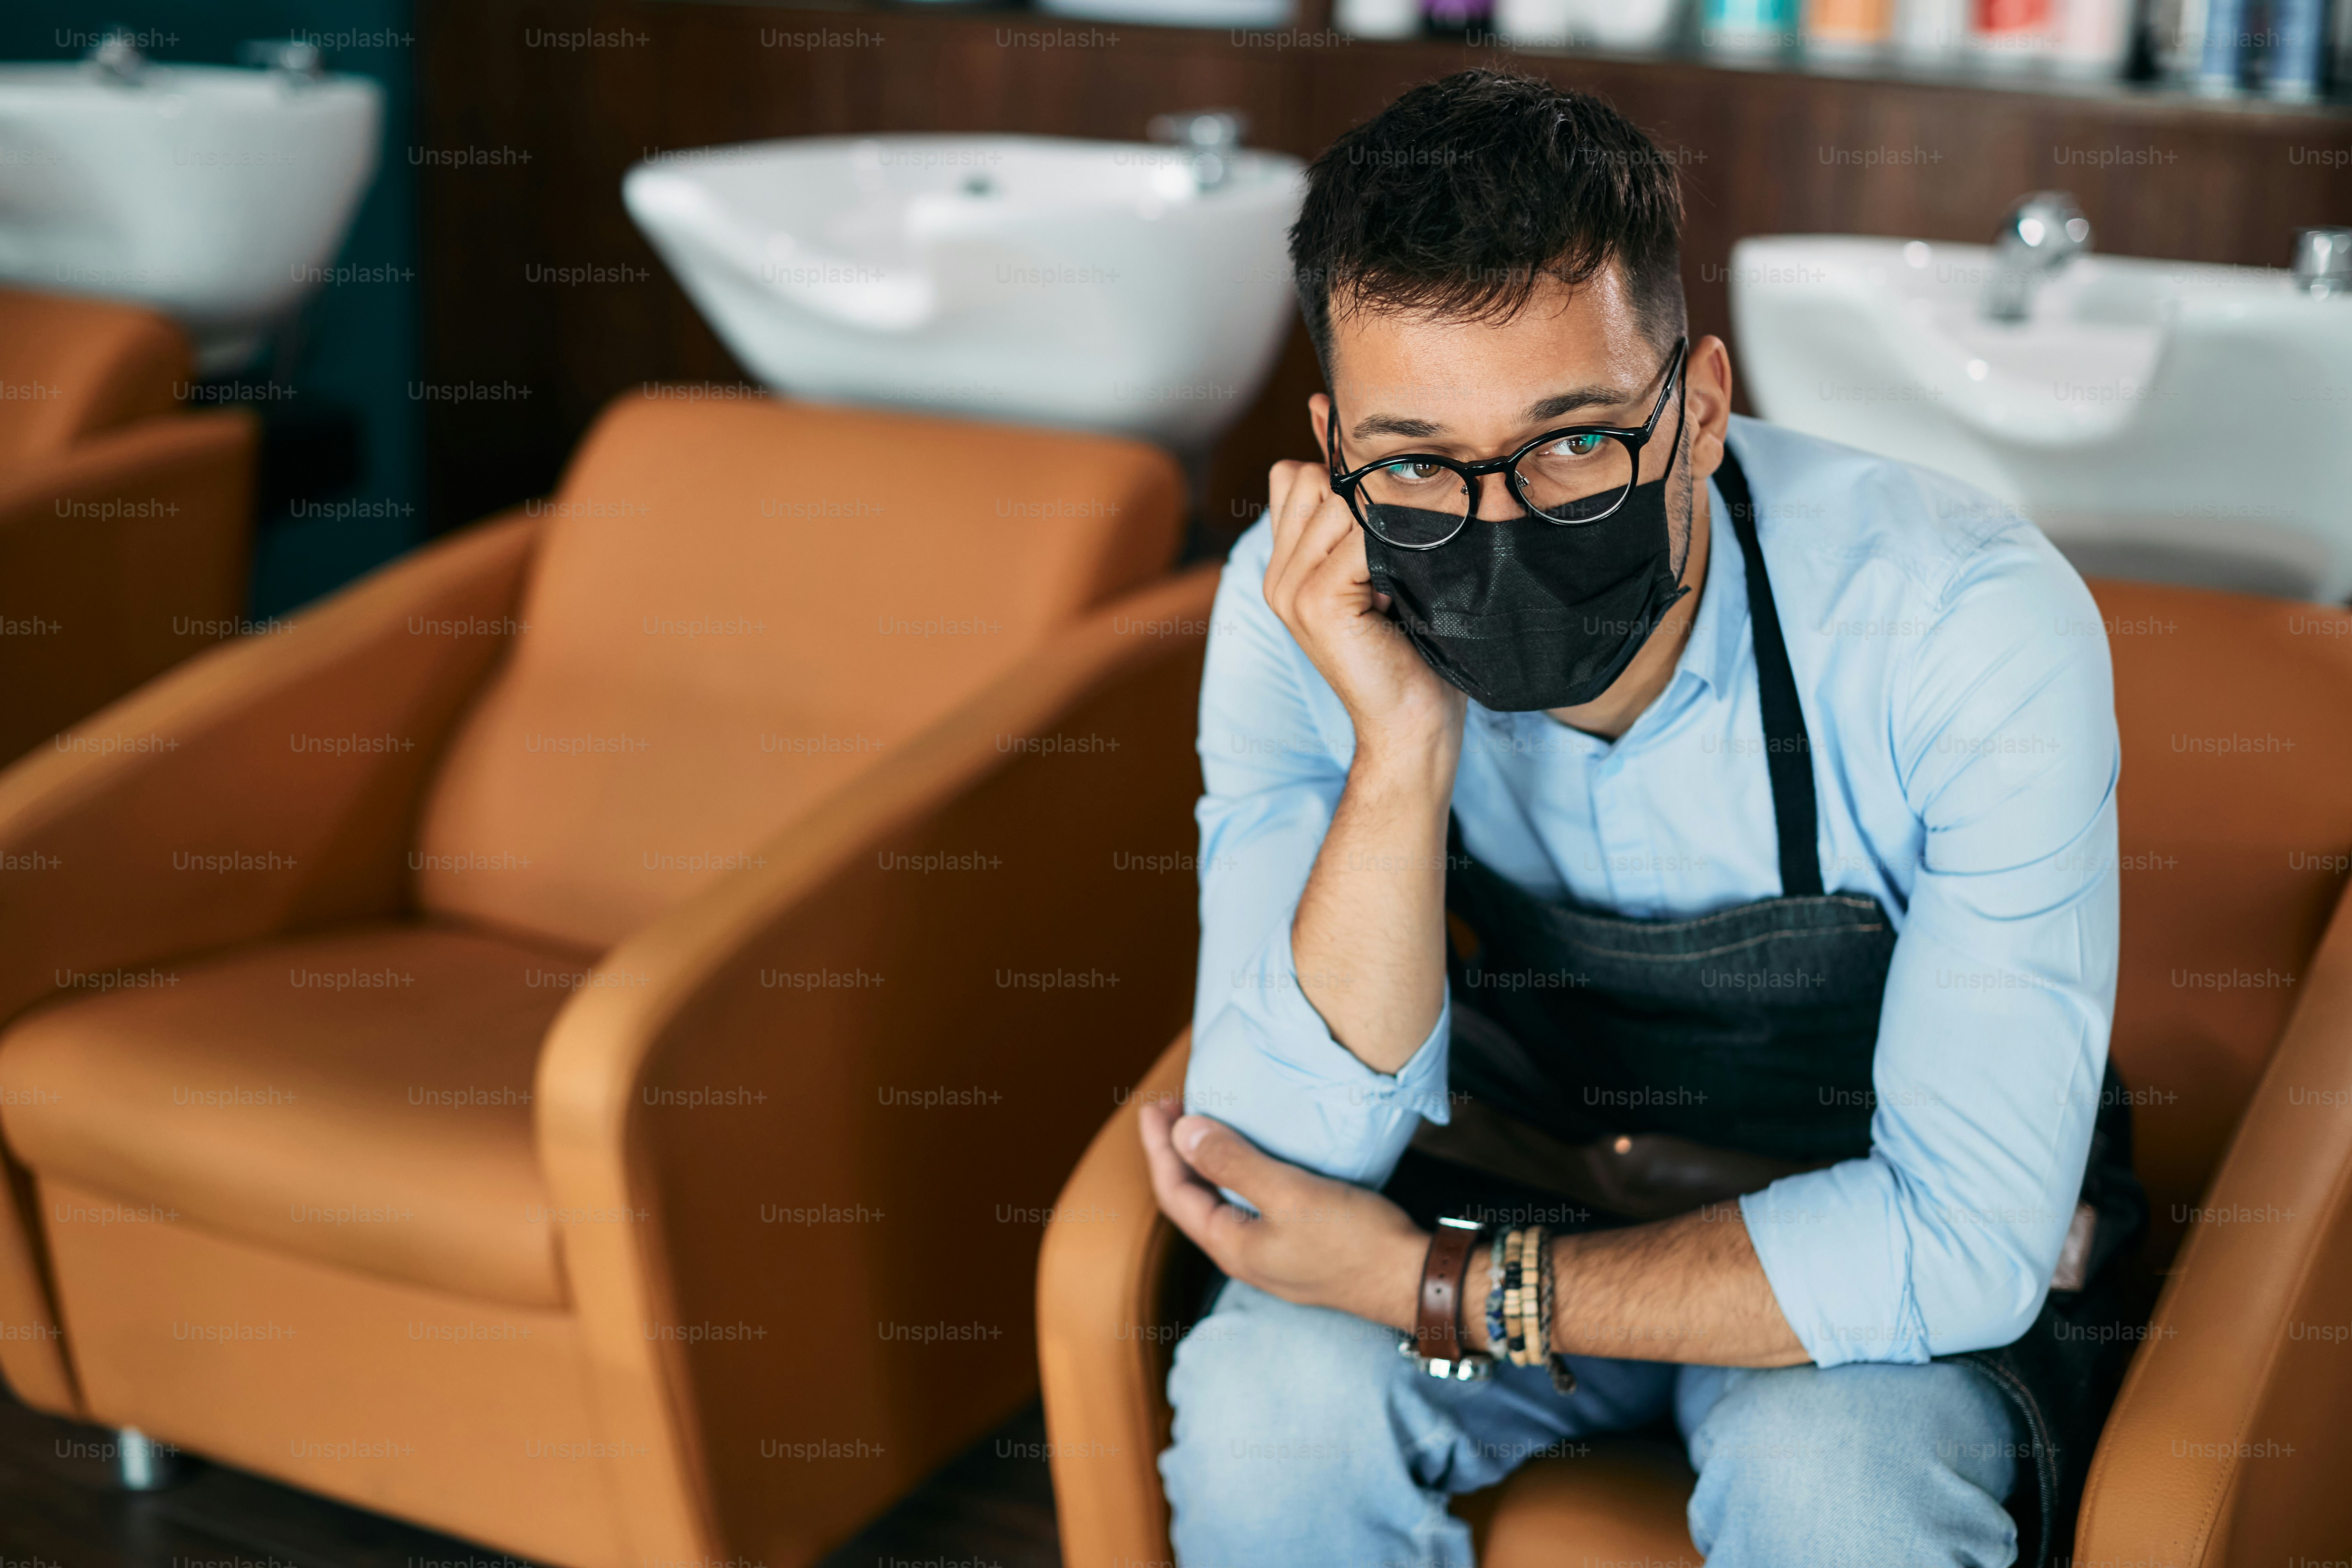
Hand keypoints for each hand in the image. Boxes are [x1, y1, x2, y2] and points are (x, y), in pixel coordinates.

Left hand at [1139, 1097, 1427, 1331]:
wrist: (1411, 1279)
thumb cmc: (1353, 1239)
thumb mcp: (1289, 1193)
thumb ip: (1233, 1163)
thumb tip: (1182, 1132)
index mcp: (1230, 1244)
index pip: (1174, 1193)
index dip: (1158, 1148)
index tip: (1154, 1106)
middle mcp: (1242, 1254)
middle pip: (1190, 1199)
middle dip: (1174, 1153)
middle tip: (1170, 1109)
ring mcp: (1268, 1254)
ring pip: (1218, 1203)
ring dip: (1203, 1163)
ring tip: (1200, 1126)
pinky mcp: (1294, 1246)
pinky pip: (1246, 1205)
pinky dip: (1234, 1175)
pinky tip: (1249, 1158)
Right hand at [1262, 459, 1465, 759]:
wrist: (1412, 724)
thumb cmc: (1412, 647)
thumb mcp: (1379, 569)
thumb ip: (1358, 514)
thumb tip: (1342, 434)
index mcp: (1284, 566)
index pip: (1293, 476)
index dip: (1342, 482)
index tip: (1382, 527)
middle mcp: (1277, 575)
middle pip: (1314, 481)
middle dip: (1365, 505)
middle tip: (1393, 563)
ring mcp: (1289, 589)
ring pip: (1337, 504)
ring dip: (1382, 529)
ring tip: (1396, 581)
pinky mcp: (1315, 602)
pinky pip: (1358, 540)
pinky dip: (1391, 555)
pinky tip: (1396, 595)